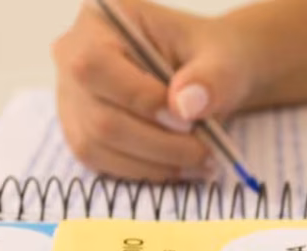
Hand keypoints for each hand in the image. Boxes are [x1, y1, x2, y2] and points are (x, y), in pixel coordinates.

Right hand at [52, 0, 306, 181]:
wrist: (225, 71)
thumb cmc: (226, 56)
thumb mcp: (231, 59)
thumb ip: (214, 76)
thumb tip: (188, 104)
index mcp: (102, 20)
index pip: (95, 65)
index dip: (139, 99)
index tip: (189, 117)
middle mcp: (75, 55)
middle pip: (93, 114)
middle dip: (153, 142)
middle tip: (202, 152)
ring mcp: (74, 98)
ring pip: (95, 146)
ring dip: (151, 164)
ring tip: (198, 162)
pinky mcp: (86, 130)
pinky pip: (103, 165)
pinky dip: (143, 174)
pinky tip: (179, 167)